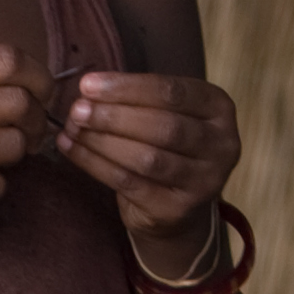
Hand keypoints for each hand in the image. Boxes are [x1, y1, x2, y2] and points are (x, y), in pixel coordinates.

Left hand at [55, 69, 240, 263]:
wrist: (178, 209)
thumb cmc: (168, 148)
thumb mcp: (168, 114)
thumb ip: (140, 99)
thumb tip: (88, 89)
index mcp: (219, 108)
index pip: (171, 92)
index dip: (127, 87)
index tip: (88, 85)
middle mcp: (220, 144)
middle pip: (162, 125)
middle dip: (113, 116)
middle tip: (77, 110)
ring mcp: (203, 181)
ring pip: (146, 157)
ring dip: (103, 141)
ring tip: (73, 129)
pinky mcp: (177, 209)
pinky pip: (129, 183)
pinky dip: (96, 165)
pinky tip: (73, 149)